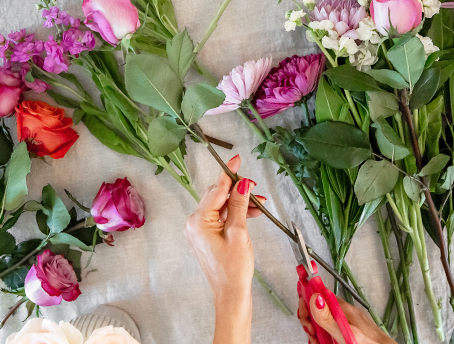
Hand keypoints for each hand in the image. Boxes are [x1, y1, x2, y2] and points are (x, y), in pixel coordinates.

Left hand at [184, 155, 263, 343]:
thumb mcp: (239, 232)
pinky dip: (234, 213)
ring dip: (238, 202)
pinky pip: (219, 217)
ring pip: (219, 206)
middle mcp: (194, 223)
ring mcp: (198, 230)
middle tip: (256, 188)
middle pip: (216, 196)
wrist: (230, 294)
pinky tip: (251, 213)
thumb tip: (242, 185)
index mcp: (198, 220)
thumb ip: (239, 205)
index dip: (229, 174)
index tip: (236, 159)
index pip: (216, 189)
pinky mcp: (205, 237)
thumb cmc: (234, 269)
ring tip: (259, 204)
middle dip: (237, 190)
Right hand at [298, 293, 394, 343]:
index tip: (302, 310)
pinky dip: (322, 337)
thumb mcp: (345, 331)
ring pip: (321, 322)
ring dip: (314, 331)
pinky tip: (322, 342)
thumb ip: (329, 317)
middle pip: (318, 310)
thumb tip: (314, 297)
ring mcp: (344, 324)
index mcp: (343, 309)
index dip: (308, 300)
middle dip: (309, 319)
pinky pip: (328, 331)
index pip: (319, 294)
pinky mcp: (346, 333)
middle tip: (310, 331)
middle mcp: (343, 314)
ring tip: (316, 340)